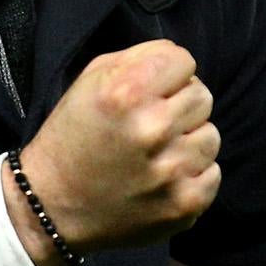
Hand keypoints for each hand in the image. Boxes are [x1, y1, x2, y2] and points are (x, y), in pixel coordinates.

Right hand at [4, 40, 221, 265]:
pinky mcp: (184, 203)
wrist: (52, 207)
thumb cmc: (72, 137)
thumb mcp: (90, 81)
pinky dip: (191, 176)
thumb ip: (139, 58)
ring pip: (210, 136)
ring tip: (154, 155)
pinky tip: (161, 179)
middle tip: (149, 126)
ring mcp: (171, 169)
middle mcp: (152, 128)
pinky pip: (213, 173)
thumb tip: (179, 60)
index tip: (149, 92)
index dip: (166, 74)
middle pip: (202, 96)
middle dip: (178, 106)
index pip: (184, 61)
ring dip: (186, 142)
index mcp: (127, 92)